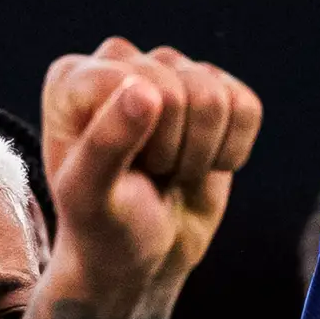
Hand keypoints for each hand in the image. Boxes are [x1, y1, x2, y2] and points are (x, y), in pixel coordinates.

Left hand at [39, 40, 261, 304]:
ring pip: (216, 96)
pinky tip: (200, 163)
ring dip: (200, 152)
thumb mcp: (90, 198)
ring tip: (170, 170)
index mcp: (72, 78)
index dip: (144, 139)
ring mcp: (169, 72)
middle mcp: (119, 62)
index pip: (138, 82)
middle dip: (174, 149)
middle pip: (182, 88)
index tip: (119, 171)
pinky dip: (232, 150)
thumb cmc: (105, 227)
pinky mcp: (213, 89)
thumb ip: (106, 143)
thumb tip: (146, 90)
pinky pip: (247, 107)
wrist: (145, 256)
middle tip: (148, 175)